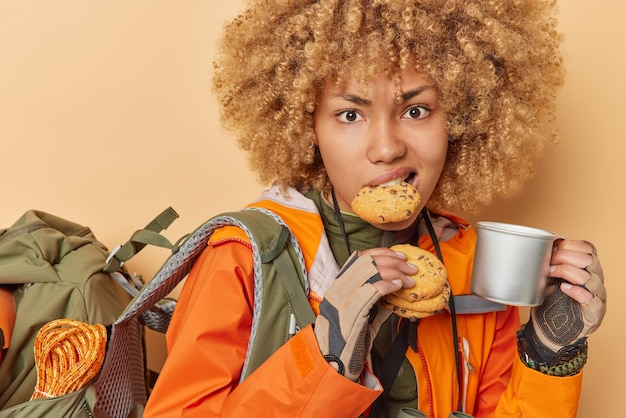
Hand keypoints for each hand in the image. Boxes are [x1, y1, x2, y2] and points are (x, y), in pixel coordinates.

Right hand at [314, 248, 415, 380]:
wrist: (335, 358)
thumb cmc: (349, 337)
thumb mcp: (363, 312)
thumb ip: (377, 299)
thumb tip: (397, 288)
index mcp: (339, 283)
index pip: (360, 257)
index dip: (382, 253)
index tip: (400, 255)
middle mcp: (338, 286)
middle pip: (368, 262)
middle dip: (393, 261)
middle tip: (411, 268)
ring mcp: (343, 297)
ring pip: (371, 272)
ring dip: (395, 272)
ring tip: (410, 278)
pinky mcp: (351, 309)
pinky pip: (372, 289)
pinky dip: (388, 284)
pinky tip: (399, 286)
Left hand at [525, 239, 606, 359]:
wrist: (551, 331)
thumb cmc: (552, 303)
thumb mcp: (550, 278)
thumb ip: (551, 263)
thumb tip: (540, 246)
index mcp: (587, 269)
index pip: (588, 249)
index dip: (571, 244)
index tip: (553, 247)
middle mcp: (595, 281)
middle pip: (589, 260)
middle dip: (565, 256)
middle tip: (547, 261)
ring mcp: (597, 296)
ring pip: (590, 277)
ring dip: (566, 271)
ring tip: (549, 273)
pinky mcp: (595, 312)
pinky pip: (591, 298)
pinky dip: (576, 291)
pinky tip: (564, 288)